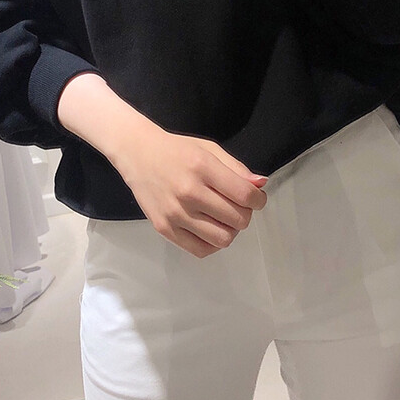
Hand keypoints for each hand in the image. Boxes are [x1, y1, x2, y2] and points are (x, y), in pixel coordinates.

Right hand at [112, 125, 269, 258]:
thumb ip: (237, 169)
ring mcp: (175, 213)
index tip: (256, 199)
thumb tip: (260, 186)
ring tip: (224, 218)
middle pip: (237, 219)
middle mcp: (188, 192)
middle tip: (238, 206)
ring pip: (223, 238)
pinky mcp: (164, 229)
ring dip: (231, 230)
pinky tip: (211, 229)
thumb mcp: (210, 150)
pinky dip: (213, 243)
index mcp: (202, 168)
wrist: (138, 154)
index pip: (245, 195)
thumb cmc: (177, 150)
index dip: (258, 200)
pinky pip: (201, 250)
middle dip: (245, 214)